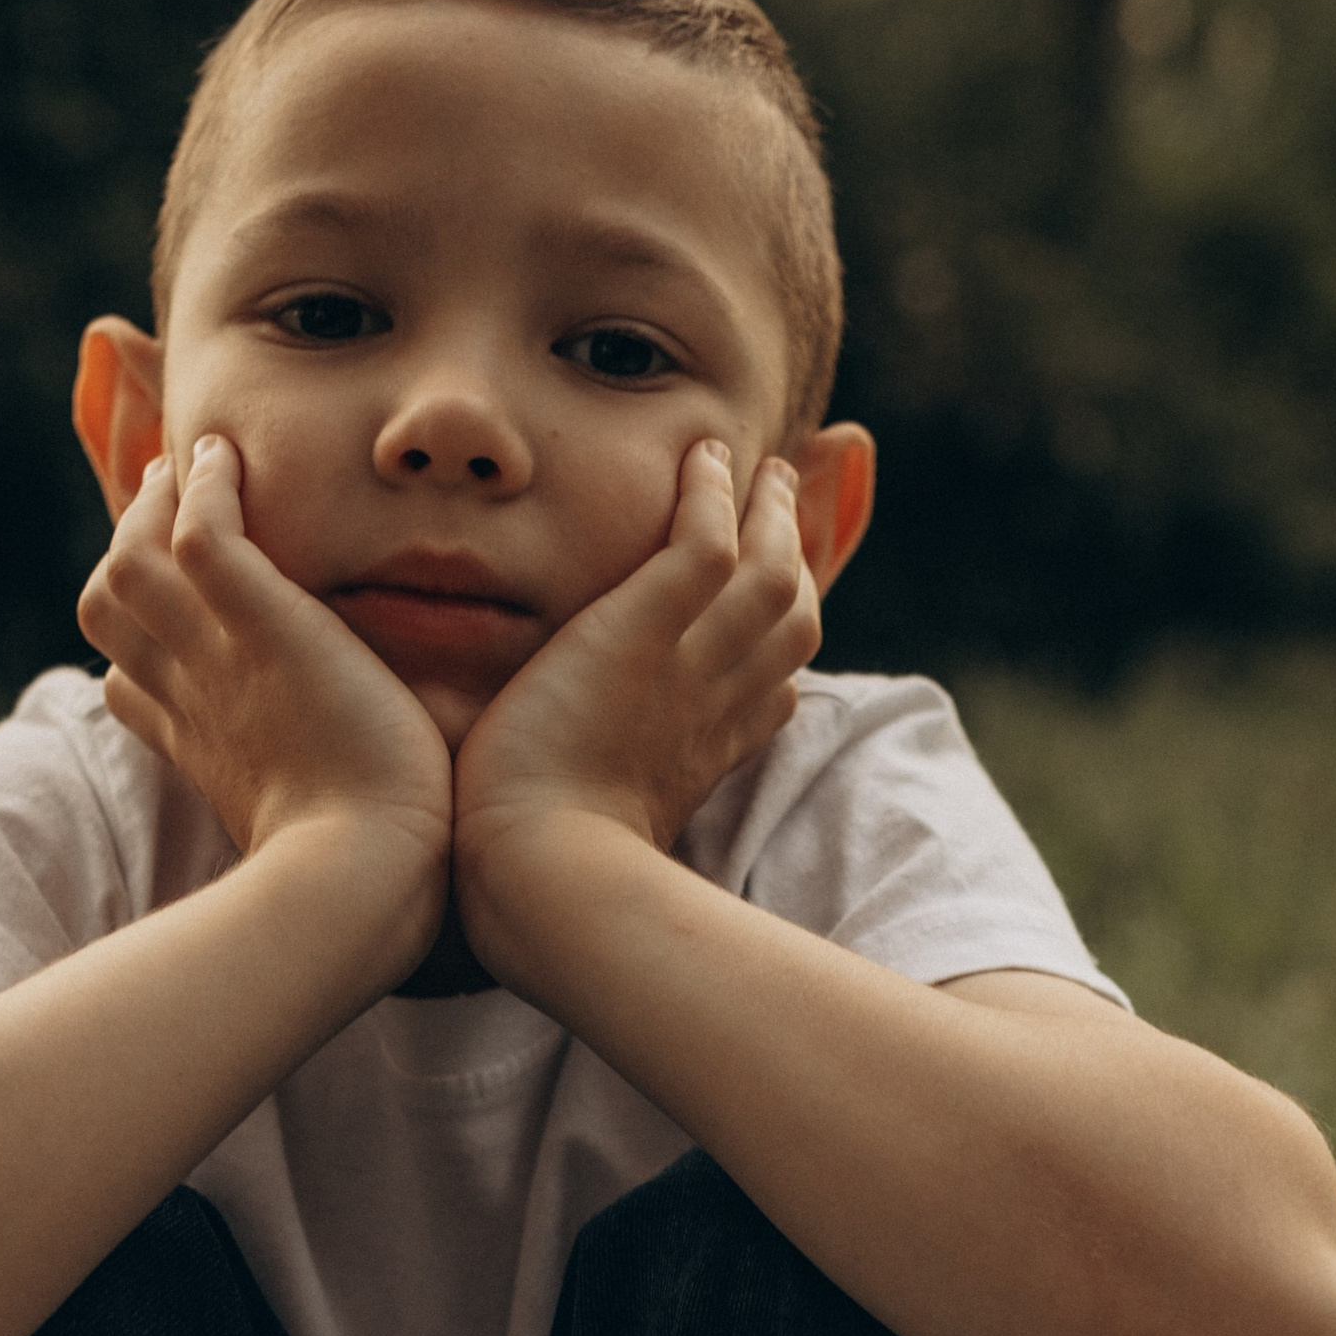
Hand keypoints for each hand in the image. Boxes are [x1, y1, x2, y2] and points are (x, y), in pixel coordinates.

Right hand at [79, 434, 454, 976]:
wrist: (365, 881)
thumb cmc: (367, 880)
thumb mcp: (318, 836)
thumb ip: (313, 805)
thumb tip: (347, 816)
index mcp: (202, 754)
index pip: (131, 689)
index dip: (134, 646)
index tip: (168, 614)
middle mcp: (192, 700)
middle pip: (108, 610)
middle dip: (126, 549)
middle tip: (165, 502)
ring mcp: (215, 659)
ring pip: (134, 559)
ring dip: (156, 502)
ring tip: (193, 461)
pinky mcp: (259, 627)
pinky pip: (202, 533)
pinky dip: (205, 487)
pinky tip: (226, 455)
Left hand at [450, 442, 817, 977]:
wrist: (538, 879)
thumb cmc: (534, 882)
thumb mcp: (574, 840)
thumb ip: (577, 808)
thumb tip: (555, 828)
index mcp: (701, 762)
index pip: (768, 697)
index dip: (779, 652)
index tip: (777, 619)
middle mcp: (712, 710)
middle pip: (792, 626)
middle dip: (801, 561)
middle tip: (786, 507)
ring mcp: (688, 667)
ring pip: (771, 574)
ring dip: (775, 513)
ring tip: (765, 468)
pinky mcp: (645, 632)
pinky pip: (707, 543)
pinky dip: (714, 494)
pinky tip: (702, 453)